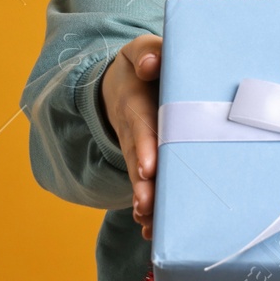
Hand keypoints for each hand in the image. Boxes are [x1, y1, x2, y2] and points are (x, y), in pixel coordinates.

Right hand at [98, 34, 162, 239]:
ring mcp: (140, 149)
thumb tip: (150, 65)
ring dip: (145, 201)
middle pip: (139, 159)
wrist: (125, 82)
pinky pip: (147, 186)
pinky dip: (150, 208)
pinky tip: (154, 229)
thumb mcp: (141, 50)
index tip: (147, 168)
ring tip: (150, 224)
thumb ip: (147, 52)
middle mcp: (136, 131)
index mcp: (138, 103)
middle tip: (146, 207)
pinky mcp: (147, 162)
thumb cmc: (146, 65)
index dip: (145, 146)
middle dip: (142, 185)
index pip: (142, 126)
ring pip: (142, 178)